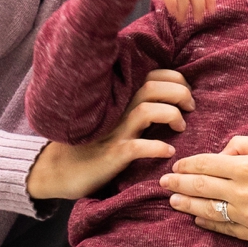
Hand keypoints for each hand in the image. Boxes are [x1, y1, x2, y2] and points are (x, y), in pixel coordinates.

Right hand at [26, 69, 193, 200]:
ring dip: (171, 114)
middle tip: (190, 107)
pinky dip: (157, 147)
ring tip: (181, 126)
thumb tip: (167, 103)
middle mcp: (117, 111)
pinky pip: (137, 147)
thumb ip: (133, 109)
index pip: (151, 75)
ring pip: (146, 110)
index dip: (175, 79)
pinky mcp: (111, 155)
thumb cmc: (90, 147)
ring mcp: (114, 133)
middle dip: (179, 92)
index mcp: (119, 101)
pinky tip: (168, 151)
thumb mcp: (113, 122)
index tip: (186, 94)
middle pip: (152, 87)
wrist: (57, 171)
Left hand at [161, 134, 247, 244]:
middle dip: (179, 183)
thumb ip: (245, 145)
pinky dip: (208, 223)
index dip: (189, 164)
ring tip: (174, 201)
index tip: (178, 165)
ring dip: (187, 204)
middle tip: (164, 182)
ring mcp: (247, 216)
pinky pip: (224, 229)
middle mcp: (243, 193)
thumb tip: (221, 153)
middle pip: (202, 187)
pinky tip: (197, 218)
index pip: (208, 164)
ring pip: (207, 210)